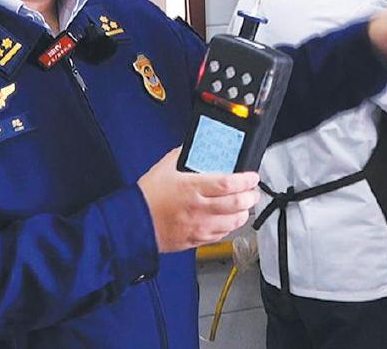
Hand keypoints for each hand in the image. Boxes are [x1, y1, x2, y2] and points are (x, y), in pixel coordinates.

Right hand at [136, 149, 259, 252]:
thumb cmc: (146, 198)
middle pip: (237, 204)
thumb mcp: (164, 168)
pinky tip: (228, 219)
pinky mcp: (196, 239)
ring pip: (233, 222)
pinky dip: (229, 226)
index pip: (228, 183)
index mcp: (192, 188)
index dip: (246, 180)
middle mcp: (199, 208)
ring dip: (243, 213)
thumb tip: (193, 146)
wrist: (133, 224)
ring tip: (244, 205)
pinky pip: (221, 235)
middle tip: (253, 191)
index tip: (252, 177)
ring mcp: (199, 226)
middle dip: (251, 197)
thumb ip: (182, 155)